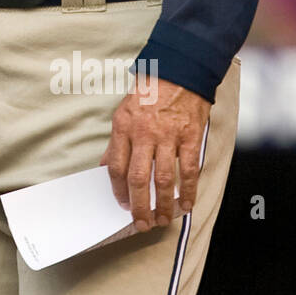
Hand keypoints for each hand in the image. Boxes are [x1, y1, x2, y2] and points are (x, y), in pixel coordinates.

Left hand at [101, 75, 211, 231]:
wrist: (180, 72)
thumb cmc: (150, 93)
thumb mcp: (123, 112)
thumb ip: (116, 143)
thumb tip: (105, 167)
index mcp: (123, 127)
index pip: (116, 166)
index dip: (118, 190)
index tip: (122, 205)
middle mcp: (144, 133)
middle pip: (138, 178)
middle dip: (139, 206)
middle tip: (141, 223)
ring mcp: (168, 136)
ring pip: (164, 179)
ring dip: (163, 204)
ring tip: (163, 219)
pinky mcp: (190, 137)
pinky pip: (189, 170)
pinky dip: (188, 191)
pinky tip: (186, 204)